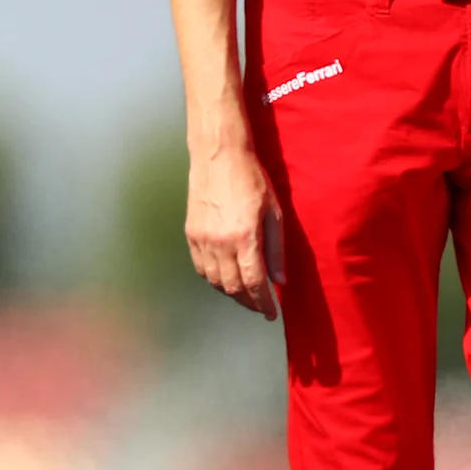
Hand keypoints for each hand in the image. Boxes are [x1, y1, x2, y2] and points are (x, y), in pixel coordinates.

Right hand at [185, 140, 281, 319]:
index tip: (272, 314)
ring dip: (232, 293)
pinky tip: (226, 278)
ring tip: (246, 294)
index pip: (254, 283)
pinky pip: (201, 268)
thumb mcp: (274, 212)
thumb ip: (276, 249)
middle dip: (249, 303)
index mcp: (245, 237)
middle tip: (261, 307)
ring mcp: (202, 239)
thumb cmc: (252, 179)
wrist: (218, 155)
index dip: (264, 304)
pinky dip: (214, 279)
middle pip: (233, 288)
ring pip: (215, 281)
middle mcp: (220, 242)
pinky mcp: (191, 234)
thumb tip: (279, 280)